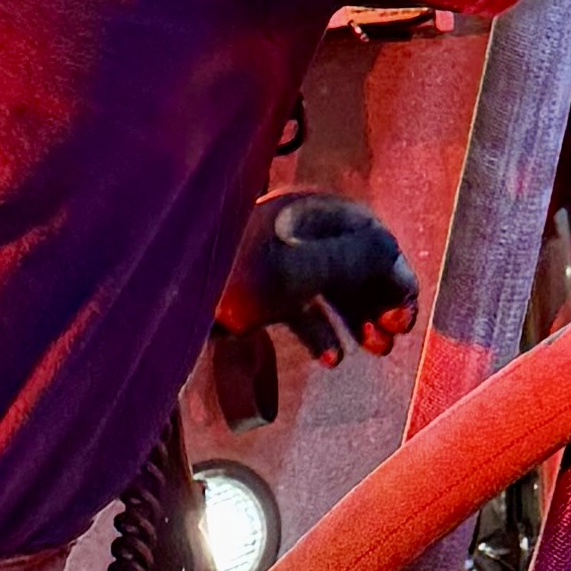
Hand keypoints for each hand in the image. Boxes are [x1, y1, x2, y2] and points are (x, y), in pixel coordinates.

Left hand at [209, 190, 421, 424]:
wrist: (165, 308)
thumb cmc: (232, 280)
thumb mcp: (299, 269)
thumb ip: (351, 259)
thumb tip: (394, 252)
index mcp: (304, 211)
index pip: (369, 234)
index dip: (393, 272)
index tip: (405, 312)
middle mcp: (294, 231)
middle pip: (353, 263)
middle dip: (378, 300)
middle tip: (395, 335)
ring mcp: (275, 261)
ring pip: (331, 288)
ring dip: (358, 318)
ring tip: (377, 350)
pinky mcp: (259, 292)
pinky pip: (301, 308)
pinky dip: (321, 330)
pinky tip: (331, 358)